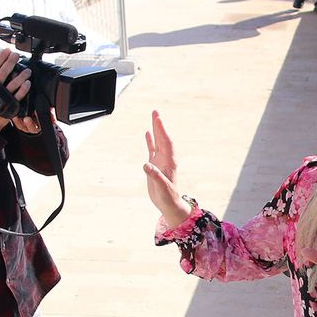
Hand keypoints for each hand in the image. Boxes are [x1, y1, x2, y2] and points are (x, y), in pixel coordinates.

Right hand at [0, 49, 31, 134]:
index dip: (0, 58)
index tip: (7, 51)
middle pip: (3, 73)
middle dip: (10, 62)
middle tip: (16, 56)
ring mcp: (3, 98)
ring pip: (12, 84)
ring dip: (21, 76)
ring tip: (27, 70)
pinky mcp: (11, 105)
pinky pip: (18, 96)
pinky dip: (23, 89)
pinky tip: (28, 83)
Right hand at [143, 110, 190, 229]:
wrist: (169, 203)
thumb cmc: (168, 197)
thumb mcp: (162, 187)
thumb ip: (155, 176)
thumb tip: (146, 165)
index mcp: (170, 162)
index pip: (166, 142)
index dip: (162, 131)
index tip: (158, 120)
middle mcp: (166, 158)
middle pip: (163, 138)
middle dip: (159, 125)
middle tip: (155, 112)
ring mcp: (160, 160)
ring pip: (157, 141)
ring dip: (155, 130)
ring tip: (153, 117)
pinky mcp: (154, 165)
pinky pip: (152, 149)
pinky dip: (150, 141)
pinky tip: (147, 133)